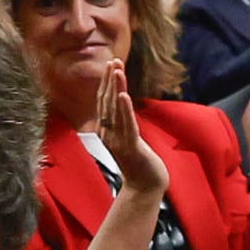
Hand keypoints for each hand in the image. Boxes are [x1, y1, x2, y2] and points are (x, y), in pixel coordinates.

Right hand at [95, 61, 168, 197]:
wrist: (145, 188)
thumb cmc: (140, 165)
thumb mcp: (130, 140)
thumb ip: (124, 125)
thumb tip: (122, 108)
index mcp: (108, 132)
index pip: (105, 103)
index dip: (106, 83)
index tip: (111, 65)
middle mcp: (109, 135)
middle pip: (107, 103)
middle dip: (109, 81)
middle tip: (112, 60)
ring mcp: (118, 141)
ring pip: (115, 110)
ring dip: (116, 88)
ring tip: (116, 71)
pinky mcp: (130, 147)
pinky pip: (126, 125)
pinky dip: (124, 109)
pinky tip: (123, 95)